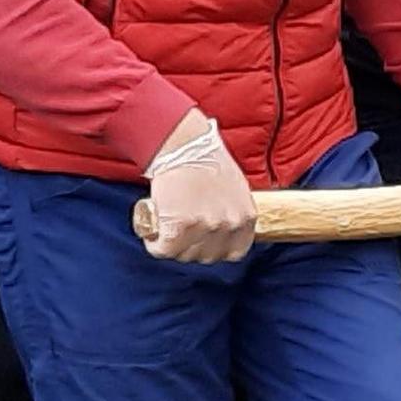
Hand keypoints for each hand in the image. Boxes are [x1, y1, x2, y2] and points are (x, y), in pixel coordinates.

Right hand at [140, 119, 256, 264]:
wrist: (183, 144)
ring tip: (167, 230)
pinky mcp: (179, 227)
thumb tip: (226, 228)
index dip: (215, 248)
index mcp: (246, 217)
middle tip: (180, 232)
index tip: (202, 240)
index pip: (234, 252)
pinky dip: (156, 246)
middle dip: (192, 247)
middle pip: (207, 256)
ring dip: (174, 247)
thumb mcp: (235, 189)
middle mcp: (229, 224)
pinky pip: (164, 250)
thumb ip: (233, 211)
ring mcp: (205, 227)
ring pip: (185, 255)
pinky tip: (153, 236)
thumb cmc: (205, 160)